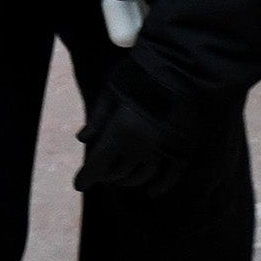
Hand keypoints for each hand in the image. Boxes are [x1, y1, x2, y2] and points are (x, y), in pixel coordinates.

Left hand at [74, 65, 219, 199]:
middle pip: (119, 172)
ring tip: (119, 178)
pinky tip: (152, 192)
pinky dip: (161, 186)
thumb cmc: (139, 76)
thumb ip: (97, 119)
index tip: (79, 185)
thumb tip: (83, 140)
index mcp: (120, 134)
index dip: (86, 177)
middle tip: (100, 174)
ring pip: (142, 176)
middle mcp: (140, 148)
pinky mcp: (182, 149)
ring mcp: (163, 151)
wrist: (180, 69)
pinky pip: (171, 176)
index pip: (98, 165)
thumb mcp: (109, 92)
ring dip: (128, 180)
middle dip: (106, 175)